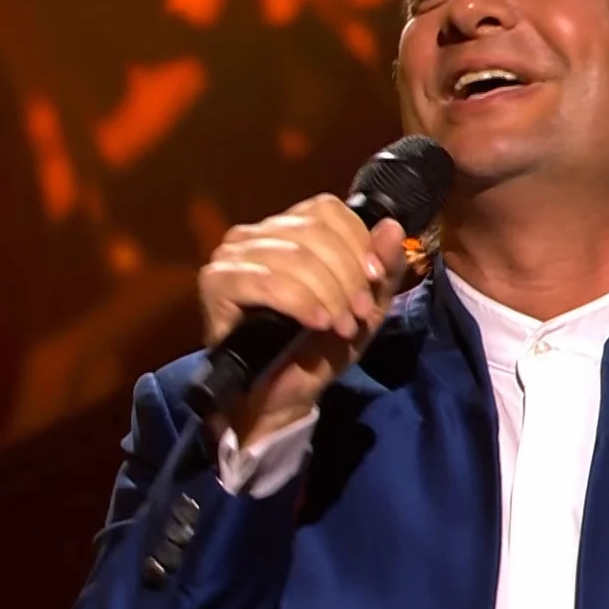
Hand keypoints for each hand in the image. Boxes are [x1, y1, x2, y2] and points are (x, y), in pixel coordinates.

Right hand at [196, 194, 408, 444]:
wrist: (278, 399)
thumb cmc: (316, 349)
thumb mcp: (366, 309)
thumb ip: (385, 270)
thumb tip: (392, 227)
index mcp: (288, 228)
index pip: (327, 210)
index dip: (358, 242)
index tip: (375, 279)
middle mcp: (254, 233)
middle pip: (313, 232)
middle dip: (347, 275)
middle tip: (359, 314)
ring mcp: (231, 255)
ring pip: (295, 256)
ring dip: (328, 294)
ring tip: (340, 326)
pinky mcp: (216, 282)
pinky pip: (267, 281)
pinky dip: (301, 303)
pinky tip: (317, 323)